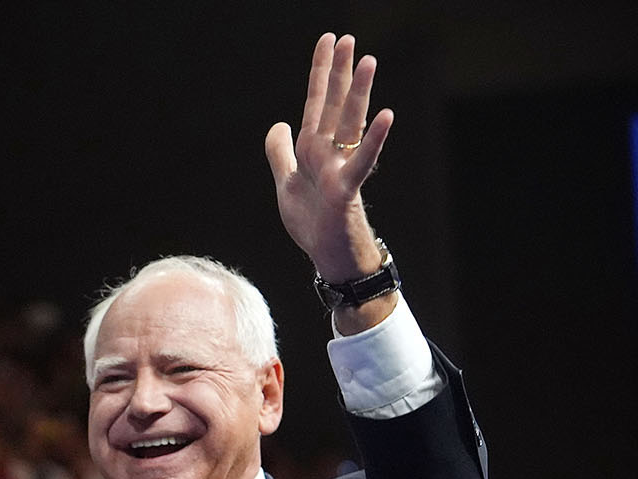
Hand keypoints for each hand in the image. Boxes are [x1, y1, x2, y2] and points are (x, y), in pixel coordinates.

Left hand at [264, 33, 396, 328]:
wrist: (326, 255)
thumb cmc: (313, 221)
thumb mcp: (286, 182)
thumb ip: (280, 153)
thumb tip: (277, 124)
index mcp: (313, 149)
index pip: (316, 102)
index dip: (320, 72)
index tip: (327, 41)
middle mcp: (329, 153)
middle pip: (334, 105)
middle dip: (339, 72)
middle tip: (347, 38)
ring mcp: (340, 168)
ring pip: (350, 125)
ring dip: (359, 93)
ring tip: (368, 61)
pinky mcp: (347, 190)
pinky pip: (362, 161)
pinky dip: (375, 139)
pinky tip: (388, 114)